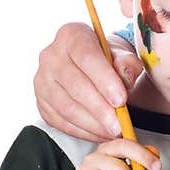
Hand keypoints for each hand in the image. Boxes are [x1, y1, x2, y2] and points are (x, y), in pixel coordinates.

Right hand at [34, 23, 143, 142]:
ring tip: (114, 131)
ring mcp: (42, 80)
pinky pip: (60, 121)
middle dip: (100, 108)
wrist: (93, 66)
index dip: (104, 80)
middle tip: (119, 123)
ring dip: (92, 124)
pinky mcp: (41, 102)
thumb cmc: (109, 58)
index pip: (86, 56)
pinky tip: (101, 134)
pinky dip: (82, 131)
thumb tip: (125, 76)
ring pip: (66, 107)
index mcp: (71, 35)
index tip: (121, 99)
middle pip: (75, 85)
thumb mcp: (123, 53)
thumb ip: (127, 62)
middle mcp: (50, 55)